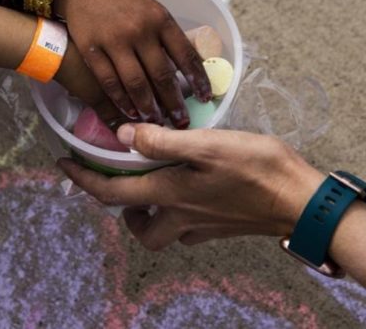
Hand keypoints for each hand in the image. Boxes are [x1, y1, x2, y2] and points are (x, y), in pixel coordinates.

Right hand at [53, 0, 211, 128]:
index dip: (198, 79)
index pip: (185, 54)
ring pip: (136, 83)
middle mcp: (140, 30)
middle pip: (162, 74)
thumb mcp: (150, 7)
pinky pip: (109, 81)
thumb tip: (183, 66)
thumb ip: (164, 34)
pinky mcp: (92, 49)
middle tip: (181, 122)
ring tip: (155, 122)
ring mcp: (115, 40)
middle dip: (173, 102)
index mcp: (160, 18)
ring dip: (148, 107)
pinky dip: (121, 100)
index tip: (205, 97)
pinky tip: (130, 112)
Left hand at [57, 123, 324, 249]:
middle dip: (120, 209)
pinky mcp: (222, 227)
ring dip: (148, 213)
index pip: (111, 193)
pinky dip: (177, 212)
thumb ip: (162, 141)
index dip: (82, 180)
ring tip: (151, 184)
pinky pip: (187, 227)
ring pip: (162, 230)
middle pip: (137, 227)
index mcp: (169, 194)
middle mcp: (180, 216)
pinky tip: (189, 189)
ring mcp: (202, 226)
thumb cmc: (257, 169)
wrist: (301, 201)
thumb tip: (123, 136)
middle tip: (119, 183)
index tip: (63, 165)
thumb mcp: (207, 145)